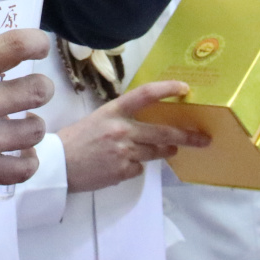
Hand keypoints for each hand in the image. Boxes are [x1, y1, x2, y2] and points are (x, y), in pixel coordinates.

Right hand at [0, 29, 53, 204]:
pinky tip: (18, 156)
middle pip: (39, 90)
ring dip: (31, 126)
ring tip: (20, 126)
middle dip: (38, 89)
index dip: (37, 42)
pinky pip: (25, 168)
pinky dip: (26, 161)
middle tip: (29, 93)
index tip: (38, 47)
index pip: (17, 45)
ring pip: (36, 130)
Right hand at [58, 81, 208, 192]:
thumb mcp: (97, 119)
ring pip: (156, 152)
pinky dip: (136, 166)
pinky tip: (122, 165)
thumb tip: (146, 124)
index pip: (145, 94)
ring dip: (166, 151)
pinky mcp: (124, 171)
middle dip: (187, 136)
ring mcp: (124, 152)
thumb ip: (122, 119)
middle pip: (163, 132)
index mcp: (113, 111)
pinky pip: (140, 168)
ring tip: (171, 150)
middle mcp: (122, 130)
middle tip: (203, 138)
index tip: (184, 88)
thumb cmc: (75, 139)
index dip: (167, 88)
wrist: (56, 165)